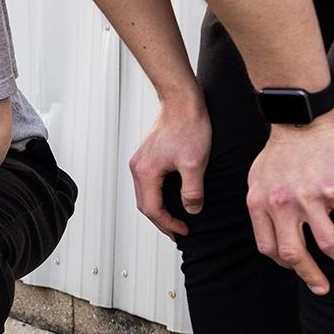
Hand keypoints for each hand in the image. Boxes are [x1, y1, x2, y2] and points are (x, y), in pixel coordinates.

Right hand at [129, 93, 211, 237]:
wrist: (182, 102)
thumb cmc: (188, 127)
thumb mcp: (195, 164)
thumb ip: (192, 191)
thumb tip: (191, 210)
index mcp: (146, 172)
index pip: (152, 208)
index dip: (168, 224)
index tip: (184, 231)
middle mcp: (138, 167)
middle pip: (144, 204)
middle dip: (161, 220)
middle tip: (178, 231)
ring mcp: (141, 160)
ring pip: (145, 194)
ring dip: (158, 208)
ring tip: (174, 218)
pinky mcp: (148, 155)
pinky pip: (148, 183)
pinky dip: (158, 195)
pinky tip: (171, 197)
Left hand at [246, 112, 333, 294]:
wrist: (302, 119)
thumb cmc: (282, 149)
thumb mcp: (257, 179)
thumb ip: (264, 206)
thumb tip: (273, 232)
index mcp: (260, 203)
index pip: (268, 247)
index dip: (284, 263)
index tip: (298, 269)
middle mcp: (281, 205)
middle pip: (296, 255)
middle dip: (312, 277)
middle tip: (324, 289)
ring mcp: (310, 198)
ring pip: (330, 245)